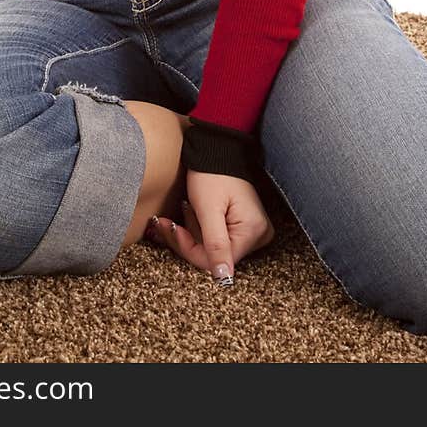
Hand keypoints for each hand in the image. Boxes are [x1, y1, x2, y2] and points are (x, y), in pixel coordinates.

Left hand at [147, 168, 274, 284]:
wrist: (216, 147)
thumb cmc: (212, 173)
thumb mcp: (209, 210)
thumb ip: (216, 245)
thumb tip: (225, 279)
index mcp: (254, 232)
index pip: (215, 261)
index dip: (188, 248)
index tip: (169, 228)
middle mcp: (259, 234)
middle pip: (214, 255)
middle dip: (188, 239)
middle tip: (166, 221)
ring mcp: (253, 230)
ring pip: (213, 247)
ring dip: (191, 232)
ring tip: (181, 209)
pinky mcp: (244, 224)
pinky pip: (218, 237)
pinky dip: (199, 227)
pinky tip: (190, 211)